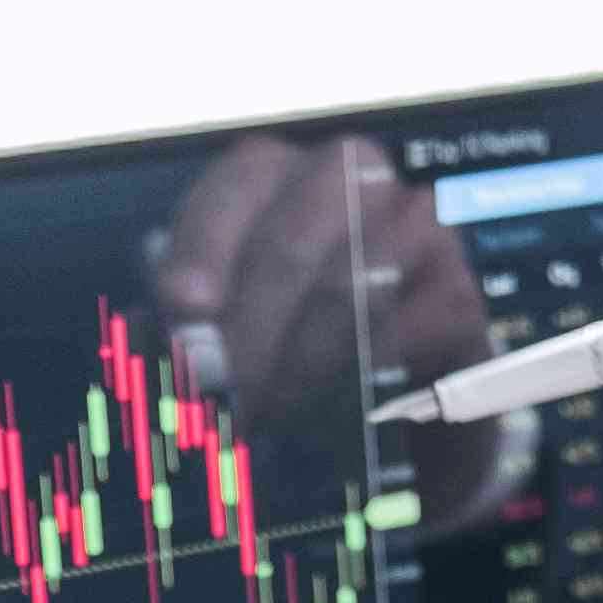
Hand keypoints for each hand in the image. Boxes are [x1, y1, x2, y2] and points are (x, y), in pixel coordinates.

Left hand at [152, 136, 505, 535]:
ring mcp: (413, 231)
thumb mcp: (224, 339)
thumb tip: (146, 339)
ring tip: (263, 421)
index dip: (202, 249)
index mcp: (277, 179)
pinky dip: (361, 380)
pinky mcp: (457, 293)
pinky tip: (326, 422)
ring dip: (298, 365)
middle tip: (220, 397)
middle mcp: (349, 183)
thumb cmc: (291, 359)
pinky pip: (408, 330)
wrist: (394, 411)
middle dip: (247, 329)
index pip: (235, 186)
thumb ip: (180, 331)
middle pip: (291, 241)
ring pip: (350, 286)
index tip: (180, 314)